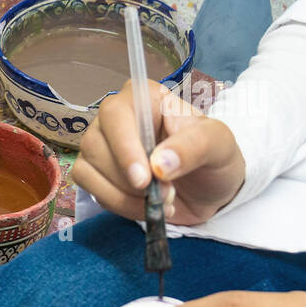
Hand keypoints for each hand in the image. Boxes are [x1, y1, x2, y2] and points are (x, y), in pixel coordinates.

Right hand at [71, 80, 245, 224]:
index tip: (144, 179)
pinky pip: (89, 189)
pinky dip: (117, 205)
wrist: (209, 191)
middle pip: (95, 145)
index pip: (116, 113)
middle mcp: (115, 119)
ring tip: (160, 200)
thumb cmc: (214, 157)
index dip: (124, 146)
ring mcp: (101, 147)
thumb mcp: (218, 145)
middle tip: (166, 193)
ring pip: (87, 170)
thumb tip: (159, 164)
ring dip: (123, 196)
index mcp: (144, 99)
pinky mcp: (95, 173)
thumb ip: (193, 147)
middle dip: (129, 180)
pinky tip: (143, 207)